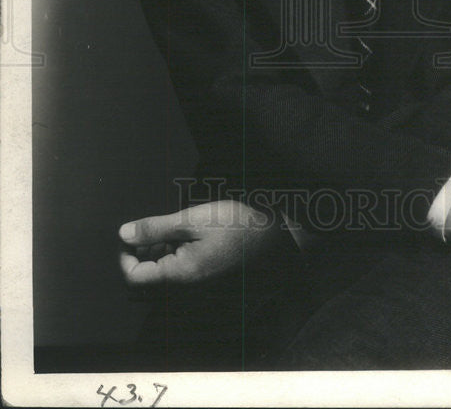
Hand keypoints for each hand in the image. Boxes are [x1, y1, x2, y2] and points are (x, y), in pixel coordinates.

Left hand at [118, 200, 278, 289]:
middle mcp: (183, 285)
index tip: (132, 233)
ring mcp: (194, 283)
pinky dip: (172, 253)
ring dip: (157, 251)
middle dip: (141, 252)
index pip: (133, 277)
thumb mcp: (192, 219)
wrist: (273, 236)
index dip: (125, 255)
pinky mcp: (203, 276)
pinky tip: (184, 234)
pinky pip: (177, 270)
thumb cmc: (235, 225)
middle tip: (152, 227)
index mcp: (178, 274)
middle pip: (145, 277)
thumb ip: (155, 228)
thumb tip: (123, 234)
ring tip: (171, 227)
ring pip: (160, 272)